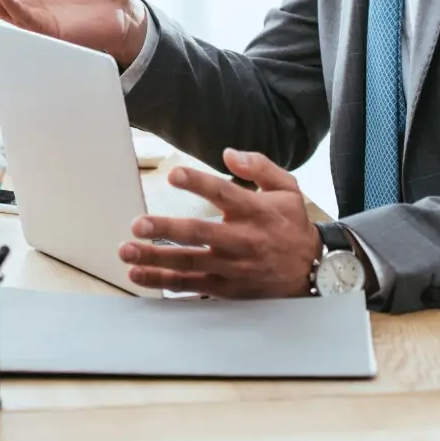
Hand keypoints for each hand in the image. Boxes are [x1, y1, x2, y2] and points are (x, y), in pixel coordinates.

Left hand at [116, 151, 320, 297]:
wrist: (312, 271)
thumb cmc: (292, 225)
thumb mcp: (287, 189)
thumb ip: (259, 166)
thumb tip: (228, 153)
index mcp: (255, 211)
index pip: (224, 194)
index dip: (198, 183)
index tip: (173, 175)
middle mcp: (242, 240)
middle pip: (199, 234)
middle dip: (165, 230)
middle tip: (137, 225)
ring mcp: (233, 267)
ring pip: (189, 263)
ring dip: (155, 259)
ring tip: (127, 252)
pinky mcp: (227, 288)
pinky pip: (191, 285)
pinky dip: (164, 282)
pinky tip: (139, 275)